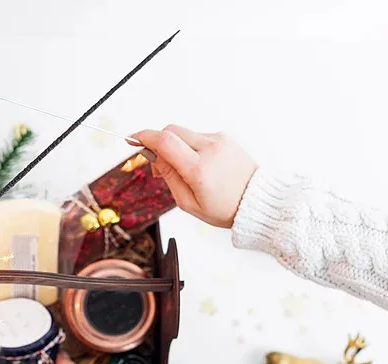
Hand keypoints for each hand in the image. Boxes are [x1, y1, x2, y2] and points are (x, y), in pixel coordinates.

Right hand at [129, 126, 257, 227]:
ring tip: (182, 170)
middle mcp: (210, 148)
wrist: (257, 201)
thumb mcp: (188, 202)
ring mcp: (219, 140)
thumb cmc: (225, 208)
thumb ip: (168, 176)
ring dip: (175, 146)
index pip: (164, 141)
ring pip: (184, 134)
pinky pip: (197, 136)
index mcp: (199, 169)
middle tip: (156, 165)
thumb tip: (151, 155)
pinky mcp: (224, 137)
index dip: (143, 137)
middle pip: (171, 131)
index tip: (131, 140)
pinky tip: (197, 165)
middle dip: (157, 143)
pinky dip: (189, 147)